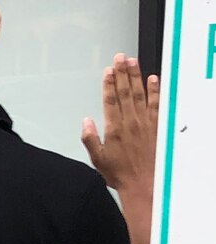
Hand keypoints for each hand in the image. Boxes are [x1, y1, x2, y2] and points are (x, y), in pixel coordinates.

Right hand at [82, 57, 159, 198]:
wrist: (144, 185)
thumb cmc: (120, 174)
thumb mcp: (97, 159)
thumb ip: (90, 139)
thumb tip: (86, 121)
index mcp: (114, 130)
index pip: (111, 100)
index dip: (109, 84)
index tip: (108, 70)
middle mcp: (130, 123)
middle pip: (125, 92)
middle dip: (122, 73)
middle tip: (120, 58)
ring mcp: (145, 124)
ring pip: (140, 94)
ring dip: (136, 76)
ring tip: (132, 62)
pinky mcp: (156, 127)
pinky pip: (156, 105)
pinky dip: (155, 91)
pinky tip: (153, 80)